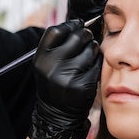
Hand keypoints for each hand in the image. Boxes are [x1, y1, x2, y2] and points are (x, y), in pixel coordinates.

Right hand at [29, 19, 101, 138]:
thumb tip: (79, 23)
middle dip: (85, 35)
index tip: (77, 25)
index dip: (69, 25)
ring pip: (90, 49)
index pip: (56, 30)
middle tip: (87, 39)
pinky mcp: (83, 86)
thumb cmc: (54, 84)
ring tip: (88, 56)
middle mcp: (52, 67)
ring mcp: (68, 77)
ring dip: (93, 49)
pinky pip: (97, 65)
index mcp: (41, 59)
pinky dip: (96, 64)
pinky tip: (90, 70)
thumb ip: (57, 45)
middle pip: (77, 37)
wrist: (57, 115)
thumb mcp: (46, 65)